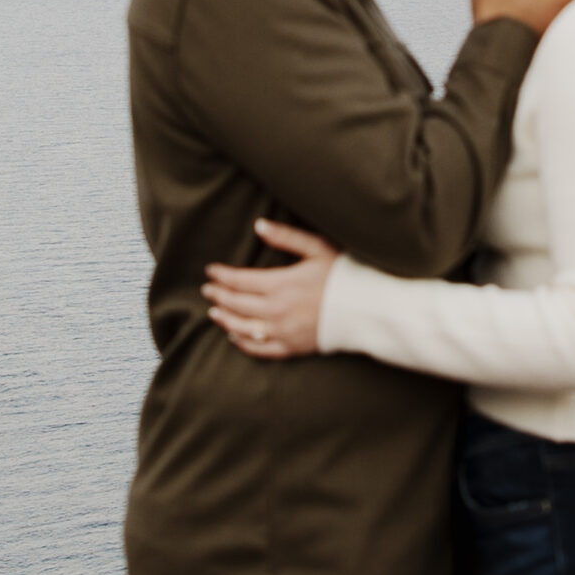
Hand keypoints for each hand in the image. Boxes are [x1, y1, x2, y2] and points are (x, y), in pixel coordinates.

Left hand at [203, 219, 339, 359]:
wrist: (367, 308)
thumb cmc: (344, 274)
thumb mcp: (317, 248)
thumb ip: (286, 237)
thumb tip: (258, 225)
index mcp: (281, 284)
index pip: (240, 280)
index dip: (222, 275)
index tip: (210, 270)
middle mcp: (277, 310)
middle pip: (237, 304)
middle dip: (219, 295)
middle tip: (207, 289)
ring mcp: (283, 331)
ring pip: (243, 328)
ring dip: (225, 319)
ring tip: (214, 311)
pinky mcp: (292, 347)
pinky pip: (260, 349)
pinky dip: (244, 344)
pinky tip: (235, 338)